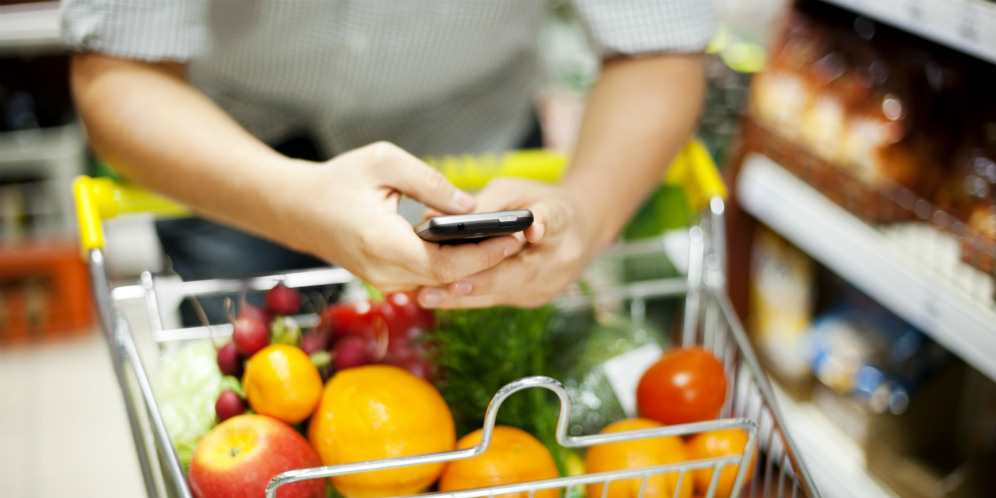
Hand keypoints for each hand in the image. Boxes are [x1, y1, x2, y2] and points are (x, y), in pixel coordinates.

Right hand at [279, 142, 522, 291]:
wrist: (294, 208)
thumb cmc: (337, 180)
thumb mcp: (385, 162)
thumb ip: (432, 183)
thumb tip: (471, 205)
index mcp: (383, 243)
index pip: (446, 262)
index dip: (484, 253)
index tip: (513, 236)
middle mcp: (384, 271)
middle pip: (449, 278)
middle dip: (487, 261)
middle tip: (520, 238)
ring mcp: (382, 281)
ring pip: (439, 283)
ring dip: (472, 266)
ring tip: (505, 241)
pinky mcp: (384, 279)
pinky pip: (426, 279)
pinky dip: (452, 267)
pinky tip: (474, 248)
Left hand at [415, 177, 613, 307]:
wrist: (578, 230)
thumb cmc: (537, 203)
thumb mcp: (516, 191)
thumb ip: (484, 202)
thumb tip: (435, 218)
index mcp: (562, 220)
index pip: (553, 221)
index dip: (542, 225)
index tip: (533, 229)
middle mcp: (560, 257)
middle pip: (521, 271)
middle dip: (481, 280)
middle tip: (446, 284)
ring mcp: (549, 284)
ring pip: (504, 292)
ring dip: (464, 296)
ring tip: (428, 297)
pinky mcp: (534, 297)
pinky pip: (498, 298)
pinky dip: (468, 297)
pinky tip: (437, 298)